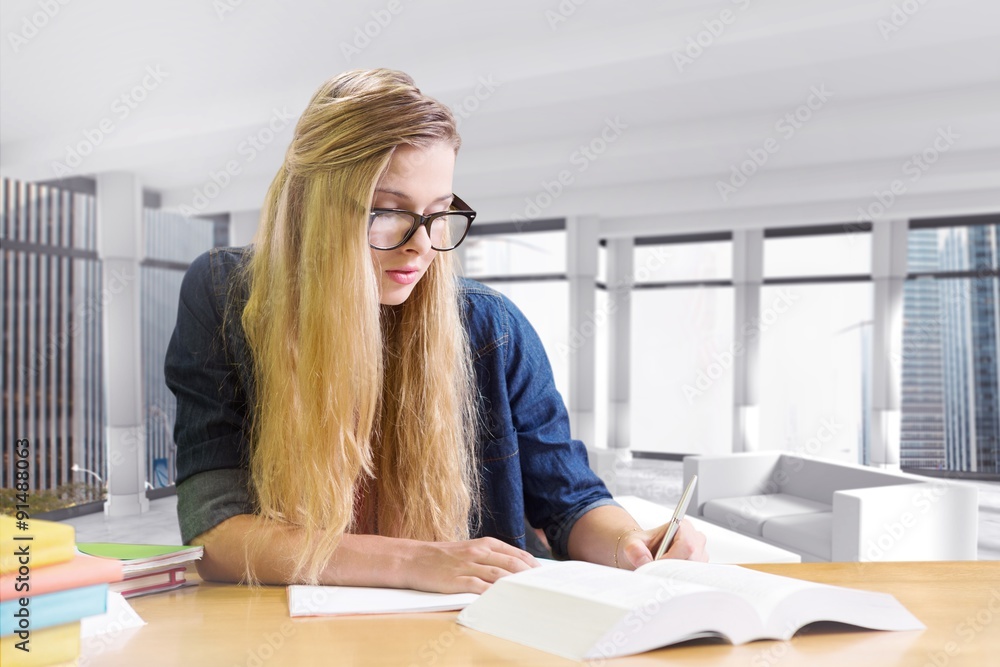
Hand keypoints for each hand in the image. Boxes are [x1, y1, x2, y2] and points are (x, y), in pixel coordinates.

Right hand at [403, 537, 539, 593]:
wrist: (413, 559)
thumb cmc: (442, 556)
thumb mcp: (469, 550)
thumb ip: (490, 557)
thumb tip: (514, 568)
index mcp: (484, 544)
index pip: (517, 554)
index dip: (533, 565)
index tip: (545, 576)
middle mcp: (479, 553)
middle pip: (512, 564)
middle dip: (530, 577)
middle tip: (544, 588)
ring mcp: (468, 567)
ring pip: (500, 575)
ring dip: (516, 586)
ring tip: (531, 595)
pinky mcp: (457, 581)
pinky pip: (480, 588)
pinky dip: (494, 595)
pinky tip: (505, 601)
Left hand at [618, 519, 707, 569]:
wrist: (642, 552)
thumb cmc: (641, 545)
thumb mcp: (632, 543)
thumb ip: (634, 549)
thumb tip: (642, 558)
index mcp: (682, 526)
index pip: (687, 545)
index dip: (672, 558)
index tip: (657, 563)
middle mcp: (695, 538)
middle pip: (692, 559)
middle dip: (673, 568)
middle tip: (657, 569)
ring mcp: (700, 554)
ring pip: (694, 570)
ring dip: (677, 574)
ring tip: (662, 570)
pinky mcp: (699, 567)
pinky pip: (694, 577)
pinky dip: (681, 579)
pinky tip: (669, 575)